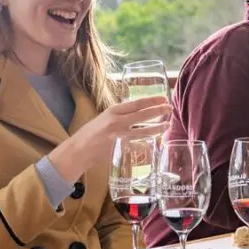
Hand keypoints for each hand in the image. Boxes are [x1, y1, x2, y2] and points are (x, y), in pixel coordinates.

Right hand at [49, 96, 171, 182]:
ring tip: (167, 125)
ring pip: (144, 130)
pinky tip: (156, 141)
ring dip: (158, 127)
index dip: (152, 101)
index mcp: (112, 111)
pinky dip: (148, 142)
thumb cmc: (90, 134)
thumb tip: (137, 111)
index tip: (163, 98)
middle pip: (143, 114)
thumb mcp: (104, 118)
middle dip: (159, 111)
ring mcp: (119, 135)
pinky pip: (139, 144)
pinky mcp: (120, 148)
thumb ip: (120, 115)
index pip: (136, 103)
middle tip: (170, 108)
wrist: (78, 150)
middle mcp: (117, 121)